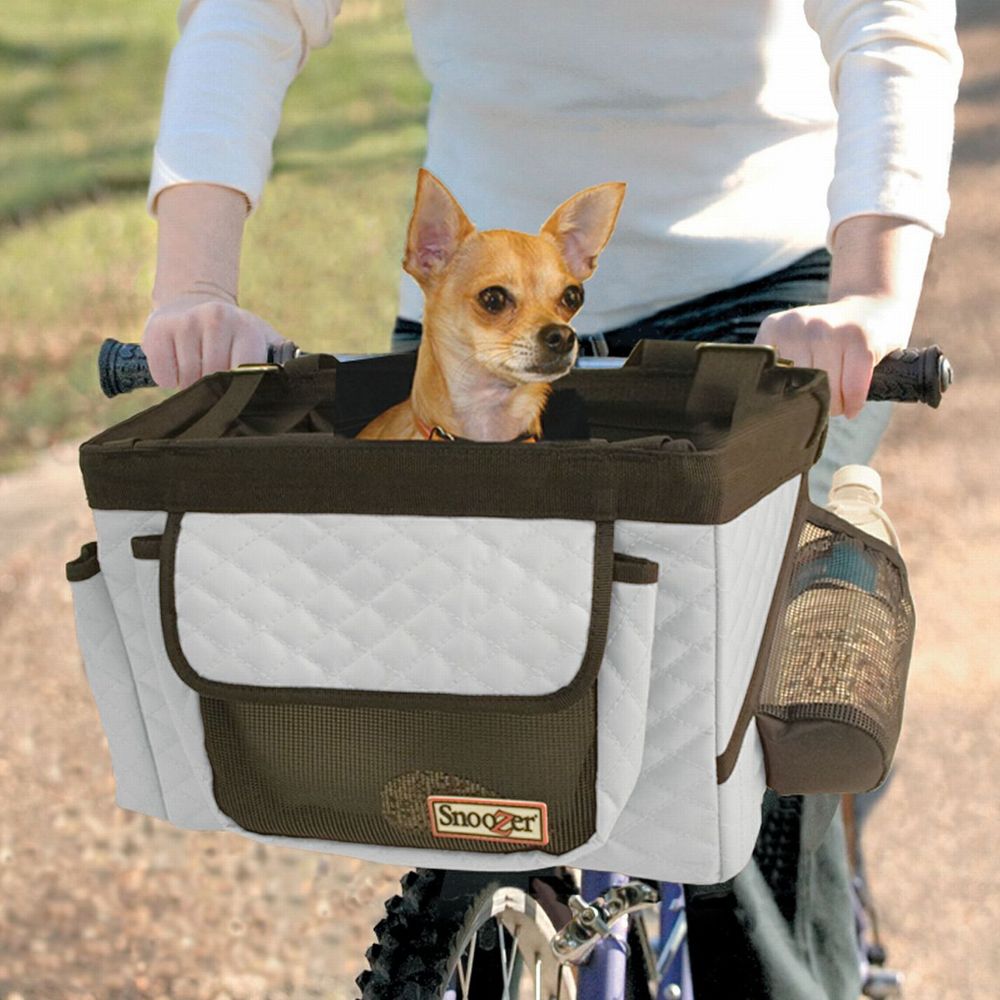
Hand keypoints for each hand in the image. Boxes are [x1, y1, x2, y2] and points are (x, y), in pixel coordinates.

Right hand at [142, 293, 286, 388]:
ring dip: (190, 385)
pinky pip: (163, 375)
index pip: (244, 373)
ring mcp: (186, 322)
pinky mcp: (157, 330)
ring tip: (197, 372)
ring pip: (187, 379)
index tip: (236, 393)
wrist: (192, 302)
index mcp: (246, 327)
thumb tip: (299, 380)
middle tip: (214, 381)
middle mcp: (217, 319)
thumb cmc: (234, 334)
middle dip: (213, 389)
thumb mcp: (262, 340)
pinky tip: (177, 366)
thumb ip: (282, 359)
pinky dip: (168, 380)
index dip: (238, 390)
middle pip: (213, 378)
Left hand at [755, 294, 909, 418]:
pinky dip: (853, 403)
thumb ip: (775, 371)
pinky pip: (852, 387)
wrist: (872, 305)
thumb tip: (767, 411)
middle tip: (823, 403)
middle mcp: (797, 325)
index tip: (792, 406)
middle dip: (811, 405)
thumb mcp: (791, 344)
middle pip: (797, 388)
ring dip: (834, 407)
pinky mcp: (860, 338)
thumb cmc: (827, 339)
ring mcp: (828, 329)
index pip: (768, 382)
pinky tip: (853, 408)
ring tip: (839, 402)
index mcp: (774, 329)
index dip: (782, 402)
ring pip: (825, 390)